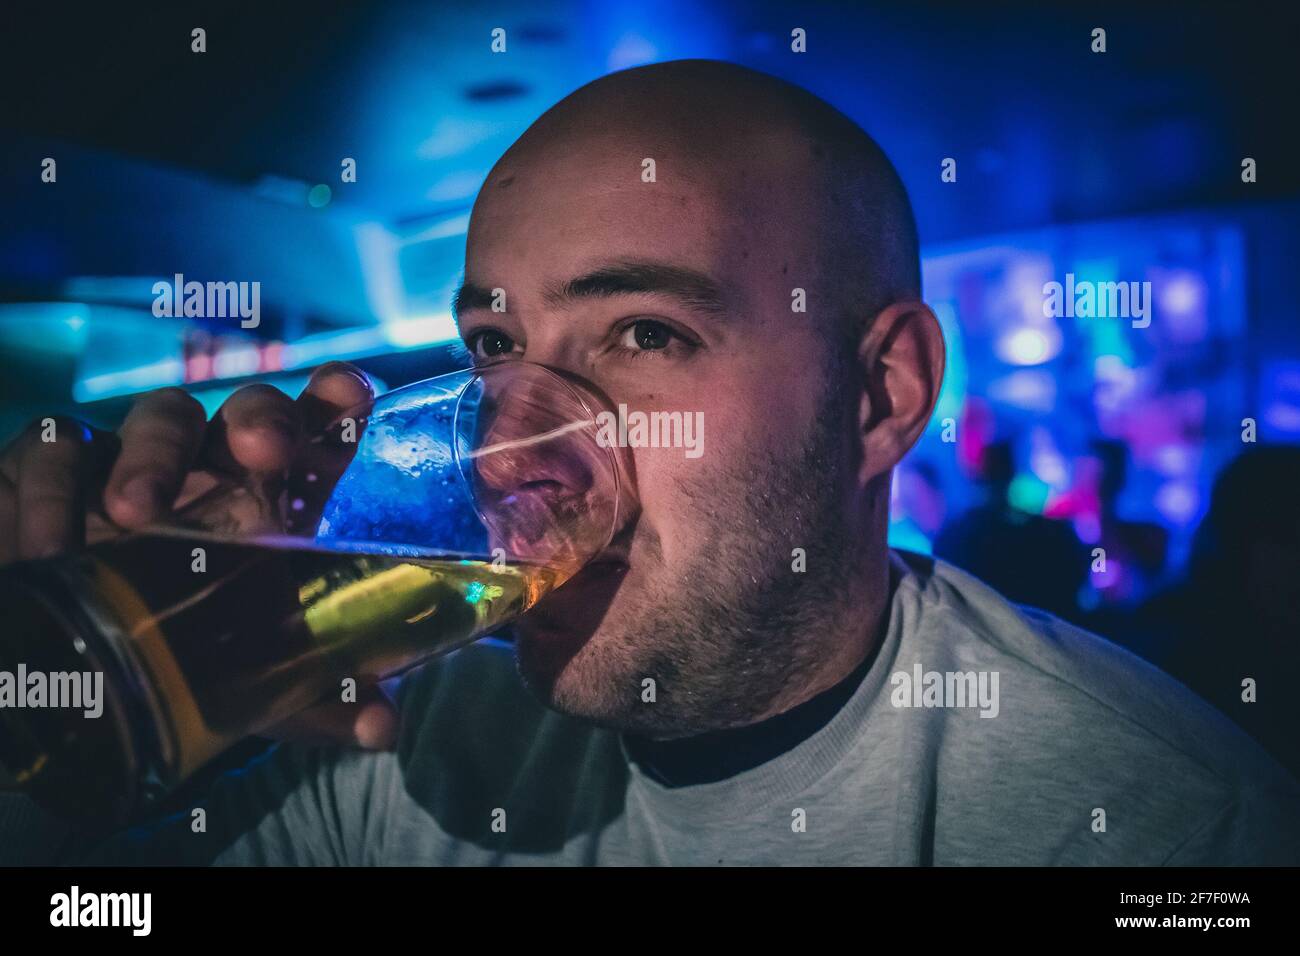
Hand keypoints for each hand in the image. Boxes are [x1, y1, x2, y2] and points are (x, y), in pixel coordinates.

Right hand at [0, 362, 397, 750]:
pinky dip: (49, 494)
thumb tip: (381, 726)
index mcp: (277, 496)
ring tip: (134, 511)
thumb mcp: (248, 678)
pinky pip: (54, 450)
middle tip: (264, 449)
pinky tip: (49, 549)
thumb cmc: (181, 642)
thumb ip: (311, 696)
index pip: (319, 426)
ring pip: (158, 418)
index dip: (336, 398)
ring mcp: (138, 456)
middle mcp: (215, 464)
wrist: (67, 656)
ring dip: (152, 456)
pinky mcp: (53, 464)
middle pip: (249, 411)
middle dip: (262, 417)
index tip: (352, 397)